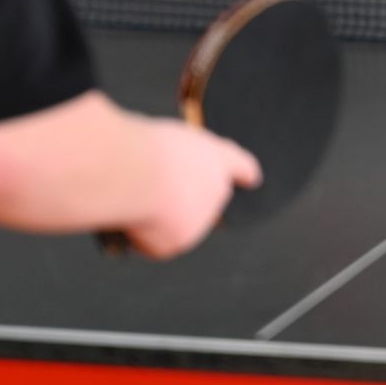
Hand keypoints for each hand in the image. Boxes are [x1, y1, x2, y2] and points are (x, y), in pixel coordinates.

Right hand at [120, 120, 262, 259]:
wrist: (139, 173)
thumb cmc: (144, 148)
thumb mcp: (164, 142)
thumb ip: (173, 163)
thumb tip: (160, 190)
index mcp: (216, 156)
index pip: (238, 164)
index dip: (244, 171)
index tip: (253, 178)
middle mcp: (217, 188)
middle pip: (205, 197)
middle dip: (185, 197)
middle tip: (151, 187)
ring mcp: (202, 219)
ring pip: (177, 220)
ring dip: (160, 215)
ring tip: (137, 195)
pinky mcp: (181, 241)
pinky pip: (157, 241)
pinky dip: (143, 235)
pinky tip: (132, 219)